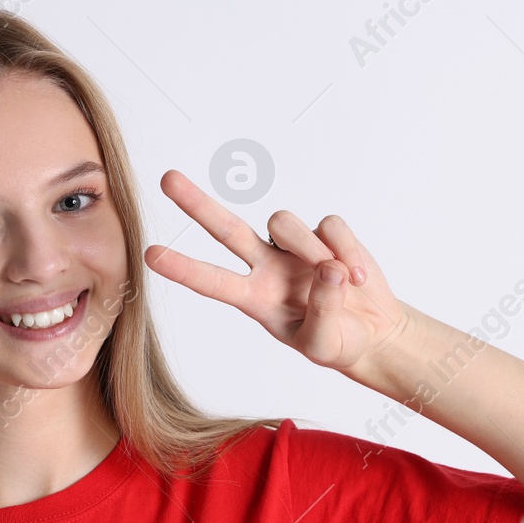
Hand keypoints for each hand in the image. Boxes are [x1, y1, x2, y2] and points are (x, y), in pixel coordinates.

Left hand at [142, 169, 412, 377]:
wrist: (373, 332)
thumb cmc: (337, 341)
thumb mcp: (325, 344)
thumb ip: (324, 311)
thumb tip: (329, 269)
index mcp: (254, 298)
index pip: (212, 281)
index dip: (182, 268)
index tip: (150, 255)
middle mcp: (266, 266)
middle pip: (226, 228)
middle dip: (196, 203)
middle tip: (166, 179)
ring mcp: (293, 247)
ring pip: (285, 223)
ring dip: (312, 249)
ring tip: (345, 282)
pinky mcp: (325, 233)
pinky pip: (330, 226)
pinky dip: (348, 250)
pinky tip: (360, 278)